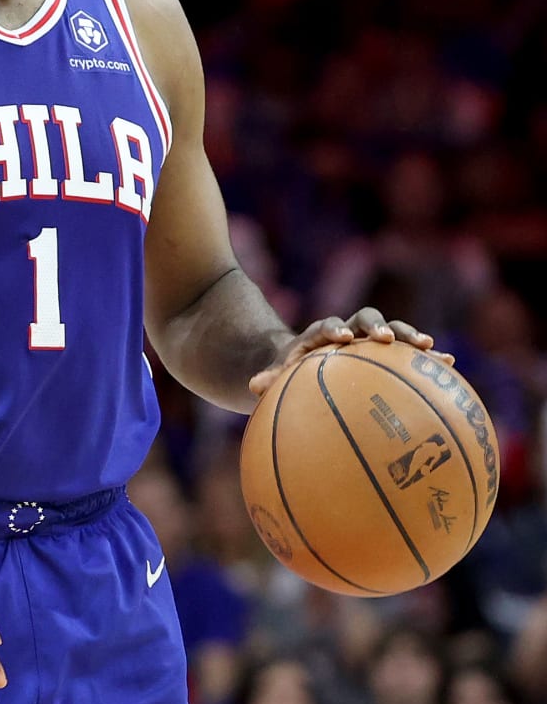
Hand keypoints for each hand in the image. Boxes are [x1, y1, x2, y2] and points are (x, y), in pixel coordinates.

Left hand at [248, 306, 453, 397]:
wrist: (310, 360)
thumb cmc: (294, 370)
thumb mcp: (279, 373)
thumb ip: (271, 377)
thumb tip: (253, 385)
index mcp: (321, 334)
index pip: (326, 325)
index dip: (333, 327)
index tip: (340, 336)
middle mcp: (349, 329)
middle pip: (365, 318)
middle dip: (376, 325)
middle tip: (383, 338)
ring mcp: (371, 338)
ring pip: (393, 330)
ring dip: (409, 336)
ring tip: (430, 348)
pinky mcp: (390, 352)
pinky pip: (411, 352)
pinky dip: (428, 357)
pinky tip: (451, 367)